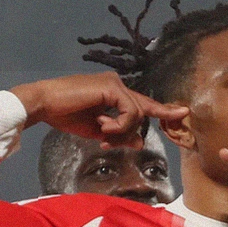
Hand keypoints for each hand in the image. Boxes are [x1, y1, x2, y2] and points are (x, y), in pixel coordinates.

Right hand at [11, 72, 188, 148]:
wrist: (45, 105)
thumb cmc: (66, 116)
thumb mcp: (98, 131)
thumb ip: (119, 136)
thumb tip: (140, 143)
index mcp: (114, 92)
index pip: (143, 104)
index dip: (162, 110)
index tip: (182, 113)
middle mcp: (117, 84)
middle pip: (142, 110)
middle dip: (131, 131)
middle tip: (108, 140)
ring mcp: (115, 83)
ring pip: (137, 113)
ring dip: (121, 130)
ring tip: (101, 133)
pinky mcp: (111, 86)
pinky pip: (129, 111)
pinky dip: (119, 124)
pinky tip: (103, 126)